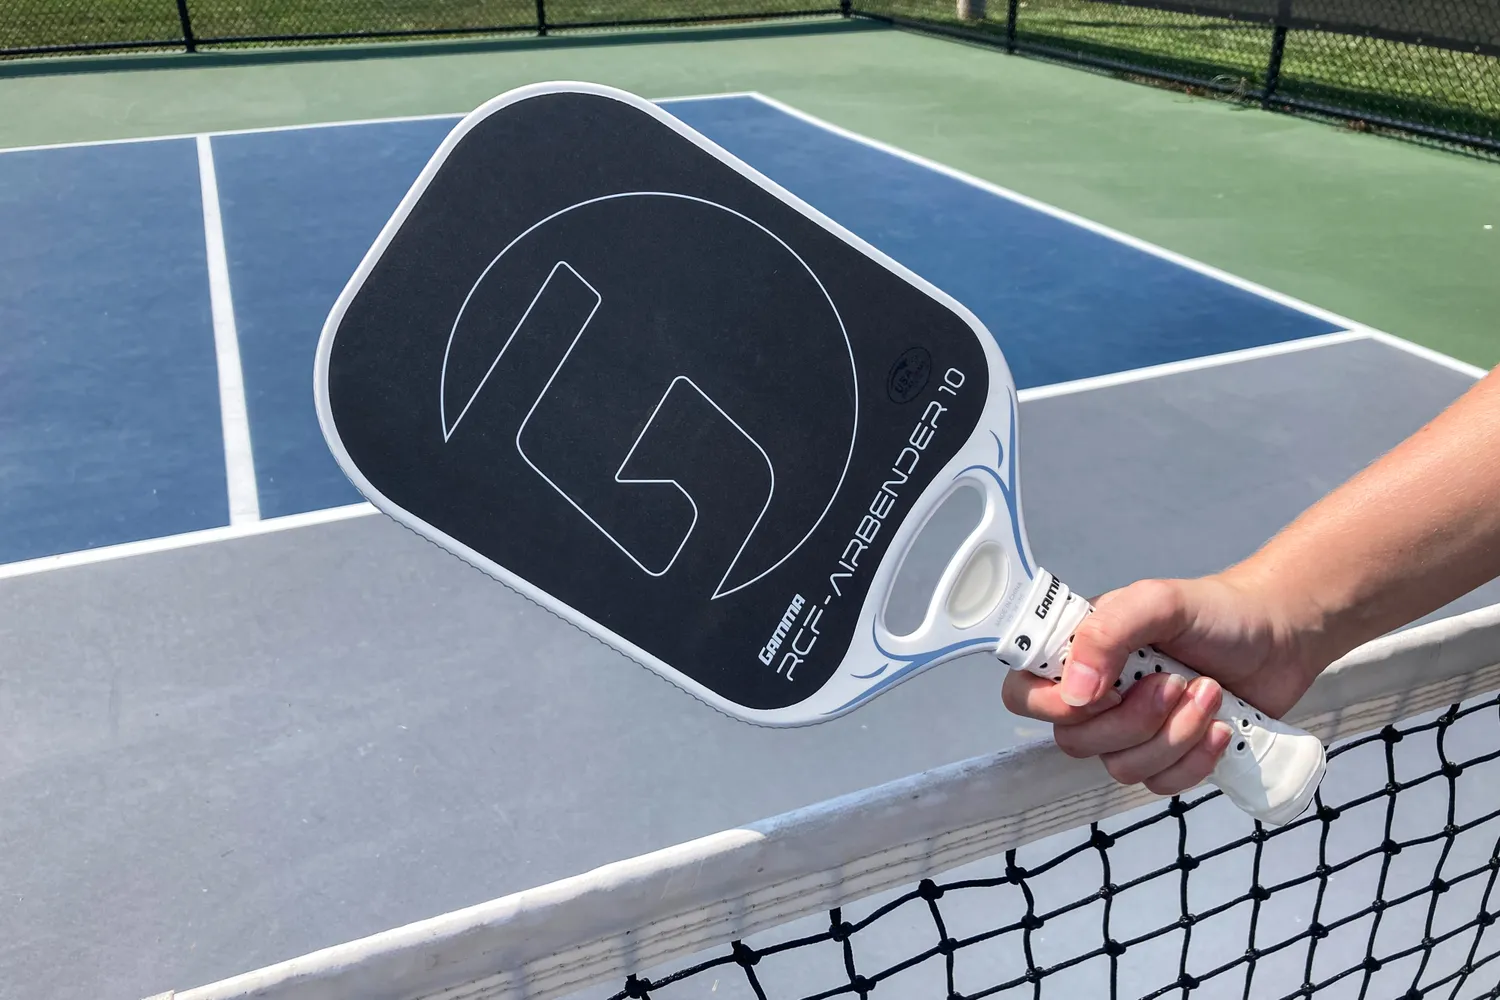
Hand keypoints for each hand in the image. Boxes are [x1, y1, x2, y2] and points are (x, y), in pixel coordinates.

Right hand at [1001, 573, 1325, 796]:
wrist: (1280, 637)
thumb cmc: (1215, 612)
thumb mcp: (1158, 602)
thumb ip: (1107, 633)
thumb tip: (1075, 693)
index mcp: (1078, 655)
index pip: (1023, 695)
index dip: (1054, 705)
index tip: (1106, 689)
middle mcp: (1096, 697)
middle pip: (1074, 742)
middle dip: (1134, 720)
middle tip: (1175, 682)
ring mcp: (1131, 732)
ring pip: (1122, 768)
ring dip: (1175, 736)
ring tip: (1210, 695)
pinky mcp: (1169, 758)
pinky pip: (1160, 784)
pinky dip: (1196, 760)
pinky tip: (1222, 728)